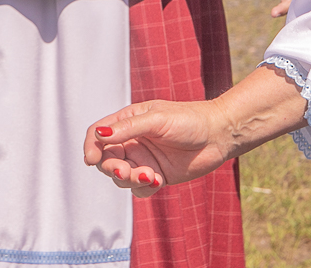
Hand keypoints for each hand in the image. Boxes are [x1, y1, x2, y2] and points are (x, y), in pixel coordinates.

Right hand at [83, 65, 309, 196]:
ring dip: (128, 179)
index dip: (91, 146)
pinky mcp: (156, 176)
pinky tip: (157, 181)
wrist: (219, 135)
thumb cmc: (190, 120)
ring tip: (148, 175)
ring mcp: (143, 159)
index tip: (92, 159)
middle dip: (112, 168)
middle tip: (125, 171)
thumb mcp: (157, 120)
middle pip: (106, 159)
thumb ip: (128, 128)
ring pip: (120, 177)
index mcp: (129, 121)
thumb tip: (99, 135)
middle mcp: (133, 141)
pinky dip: (143, 188)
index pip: (98, 133)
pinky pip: (138, 189)